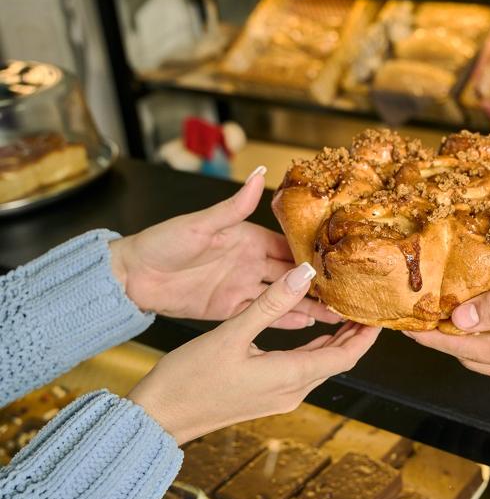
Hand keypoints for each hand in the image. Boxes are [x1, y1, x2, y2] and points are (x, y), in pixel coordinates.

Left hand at [109, 167, 338, 327]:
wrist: (131, 277)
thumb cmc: (162, 243)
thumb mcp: (201, 224)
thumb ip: (234, 206)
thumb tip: (260, 174)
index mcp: (247, 238)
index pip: (288, 245)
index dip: (313, 253)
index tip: (338, 260)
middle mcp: (249, 262)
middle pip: (292, 274)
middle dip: (319, 283)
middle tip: (347, 292)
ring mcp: (241, 287)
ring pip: (283, 297)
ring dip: (309, 304)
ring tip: (337, 314)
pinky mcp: (230, 309)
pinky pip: (263, 315)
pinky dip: (285, 320)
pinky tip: (307, 325)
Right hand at [128, 263, 380, 443]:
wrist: (158, 416)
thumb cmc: (188, 379)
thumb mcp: (231, 333)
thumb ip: (271, 303)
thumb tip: (305, 274)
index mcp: (290, 376)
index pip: (345, 356)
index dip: (366, 335)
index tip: (379, 313)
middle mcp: (291, 390)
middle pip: (337, 360)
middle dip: (355, 334)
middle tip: (366, 305)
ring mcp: (278, 396)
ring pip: (319, 365)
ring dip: (335, 340)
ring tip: (345, 311)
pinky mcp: (264, 395)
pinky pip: (301, 369)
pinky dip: (313, 348)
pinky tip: (312, 331)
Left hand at [408, 258, 489, 389]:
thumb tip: (458, 320)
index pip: (465, 348)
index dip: (431, 337)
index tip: (404, 324)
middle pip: (472, 358)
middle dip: (445, 338)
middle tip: (422, 311)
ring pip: (487, 360)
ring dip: (466, 339)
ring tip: (446, 311)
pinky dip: (489, 341)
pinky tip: (483, 318)